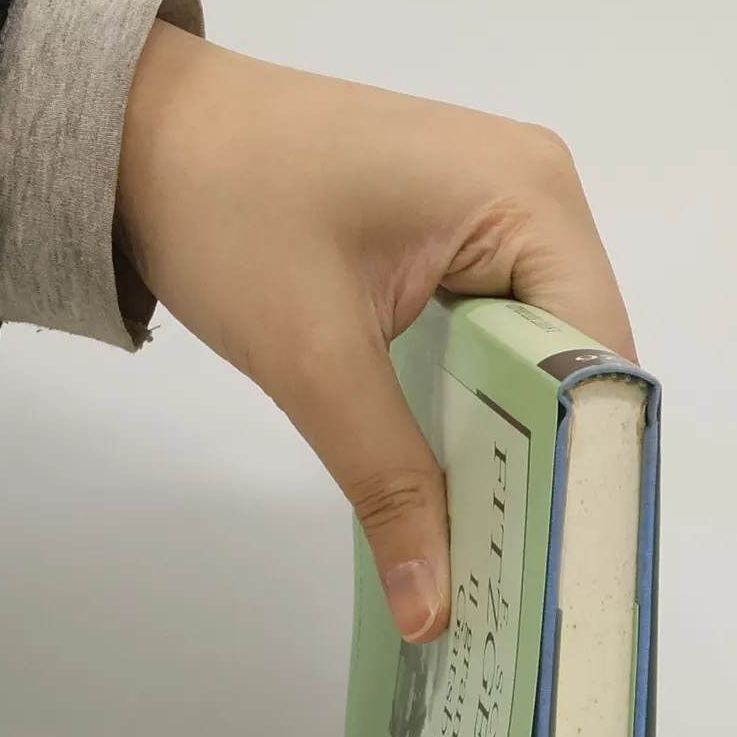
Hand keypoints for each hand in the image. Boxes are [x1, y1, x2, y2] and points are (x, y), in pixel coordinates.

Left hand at [114, 22, 635, 643]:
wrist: (137, 128)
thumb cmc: (222, 207)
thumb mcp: (313, 356)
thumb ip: (388, 482)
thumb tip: (434, 608)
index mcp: (531, 193)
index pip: (599, 352)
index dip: (584, 459)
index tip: (563, 560)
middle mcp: (539, 190)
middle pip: (578, 354)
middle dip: (549, 456)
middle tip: (524, 569)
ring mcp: (502, 203)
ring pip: (538, 347)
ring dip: (513, 431)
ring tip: (495, 534)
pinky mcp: (461, 225)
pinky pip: (499, 324)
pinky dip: (480, 393)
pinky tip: (457, 464)